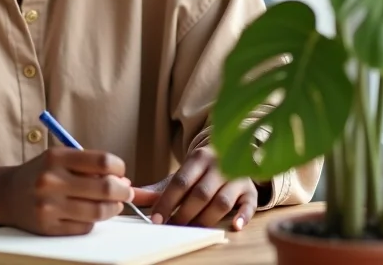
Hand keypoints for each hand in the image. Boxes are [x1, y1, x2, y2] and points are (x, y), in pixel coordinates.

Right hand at [0, 147, 134, 235]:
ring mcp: (49, 206)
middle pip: (105, 187)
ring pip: (98, 211)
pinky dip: (95, 221)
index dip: (118, 168)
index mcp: (57, 157)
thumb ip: (90, 166)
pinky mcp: (49, 227)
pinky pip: (85, 226)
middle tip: (127, 191)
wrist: (7, 194)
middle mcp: (52, 180)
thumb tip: (126, 180)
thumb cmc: (42, 172)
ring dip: (113, 208)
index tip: (120, 172)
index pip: (102, 161)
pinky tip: (93, 213)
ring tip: (115, 204)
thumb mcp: (61, 158)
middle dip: (123, 191)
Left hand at [131, 147, 257, 230]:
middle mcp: (218, 165)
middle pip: (201, 193)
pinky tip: (234, 226)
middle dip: (185, 213)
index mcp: (198, 158)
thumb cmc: (201, 172)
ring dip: (206, 218)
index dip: (167, 202)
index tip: (156, 219)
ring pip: (222, 201)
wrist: (232, 153)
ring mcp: (236, 178)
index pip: (180, 181)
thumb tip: (132, 195)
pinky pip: (249, 205)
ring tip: (193, 230)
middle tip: (173, 227)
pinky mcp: (250, 191)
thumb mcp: (182, 174)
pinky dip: (242, 216)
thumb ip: (158, 188)